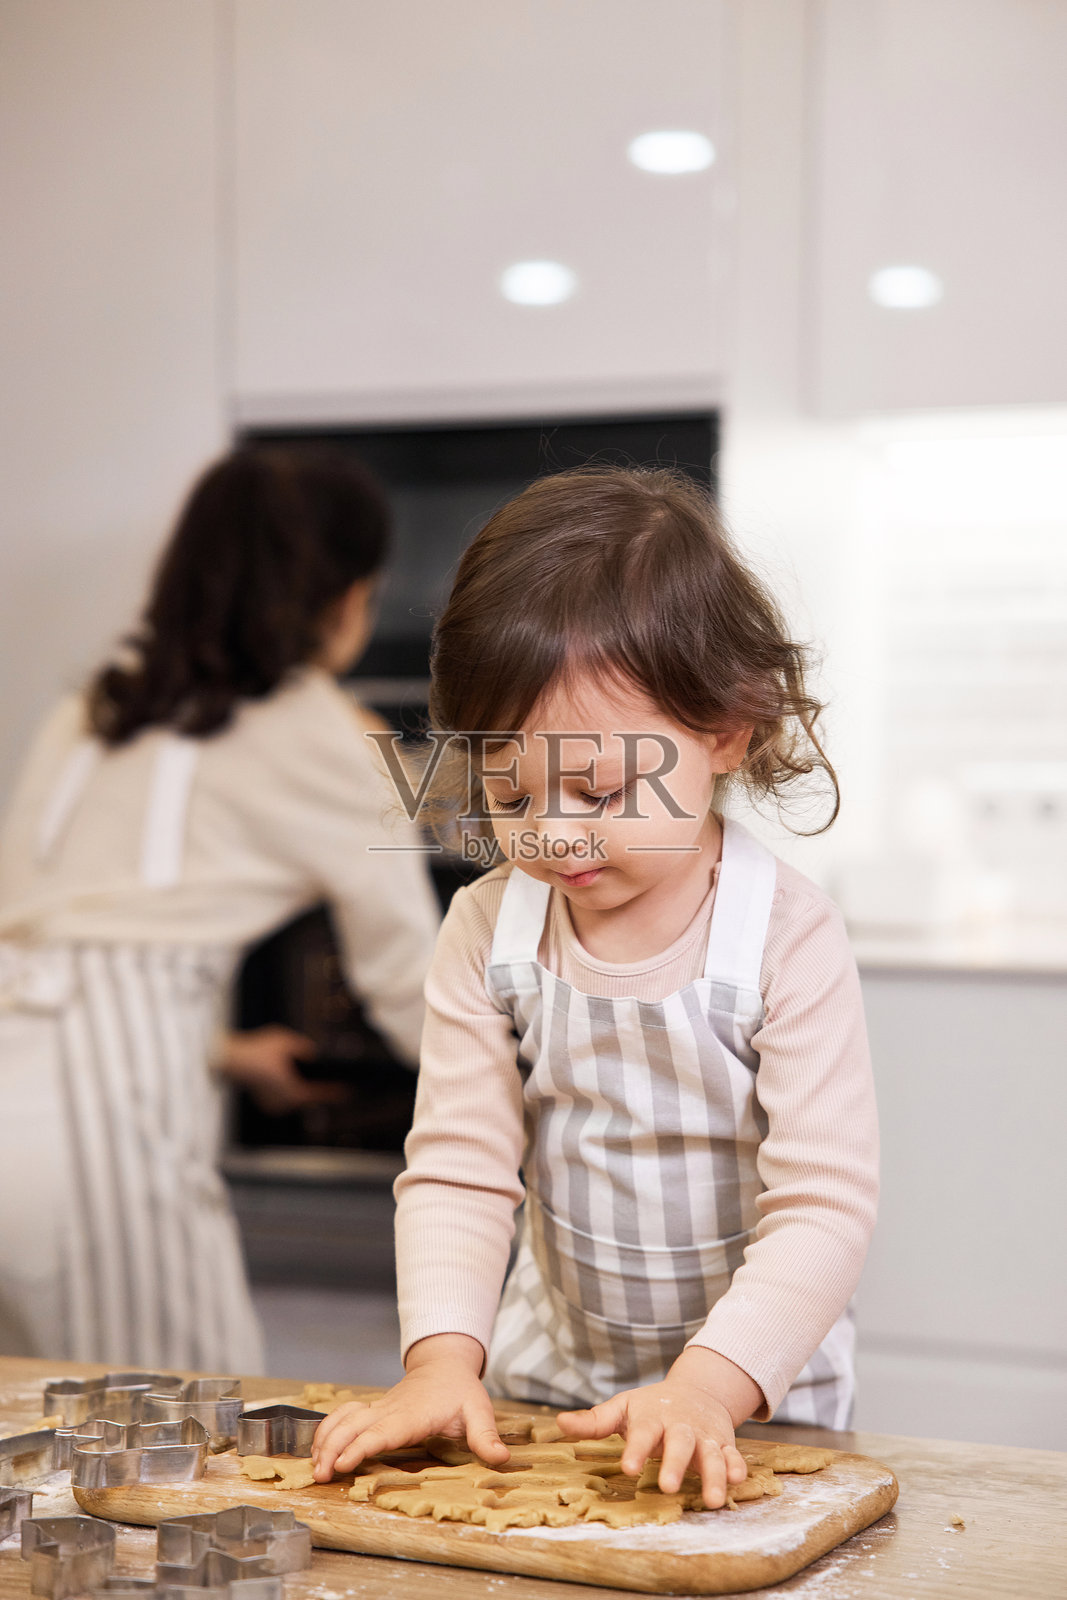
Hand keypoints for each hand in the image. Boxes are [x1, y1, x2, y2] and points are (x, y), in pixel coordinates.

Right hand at [216, 1027, 344, 1114]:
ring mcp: (274, 1105)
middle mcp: (284, 1103)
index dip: (335, 1093)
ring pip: (295, 1099)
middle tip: (336, 1086)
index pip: (319, 1094)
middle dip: (319, 1090)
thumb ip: (303, 1048)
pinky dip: (290, 1091)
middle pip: (308, 1098)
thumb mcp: (285, 1041)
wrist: (230, 1060)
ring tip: (321, 1084)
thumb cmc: (257, 1051)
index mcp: (293, 1091)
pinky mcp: (265, 1103)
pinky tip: (298, 1083)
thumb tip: (313, 1054)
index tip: (348, 1092)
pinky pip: (284, 1098)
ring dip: (304, 1091)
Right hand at [311, 1333, 509, 1481]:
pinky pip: (342, 1416)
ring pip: (342, 1419)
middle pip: (353, 1426)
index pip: (382, 1431)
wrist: (444, 1364)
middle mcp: (389, 1410)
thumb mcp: (479, 1411)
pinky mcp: (371, 1410)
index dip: (360, 1447)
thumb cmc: (460, 1390)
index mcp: (412, 1415)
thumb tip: (501, 1459)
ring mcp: (377, 1409)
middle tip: (319, 1476)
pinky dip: (325, 1431)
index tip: (342, 1462)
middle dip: (333, 1448)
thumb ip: (486, 1436)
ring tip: (313, 1469)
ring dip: (324, 1440)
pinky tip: (316, 1450)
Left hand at [556, 1347, 761, 1508]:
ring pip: (710, 1454)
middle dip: (674, 1463)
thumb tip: (559, 1423)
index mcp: (651, 1418)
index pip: (641, 1434)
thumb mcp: (622, 1408)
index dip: (634, 1449)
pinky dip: (736, 1466)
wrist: (697, 1390)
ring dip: (713, 1475)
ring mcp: (703, 1434)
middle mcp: (679, 1426)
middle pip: (679, 1443)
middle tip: (667, 1486)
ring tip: (713, 1500)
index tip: (628, 1468)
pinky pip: (732, 1455)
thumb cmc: (651, 1406)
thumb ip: (594, 1421)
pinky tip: (738, 1481)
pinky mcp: (724, 1442)